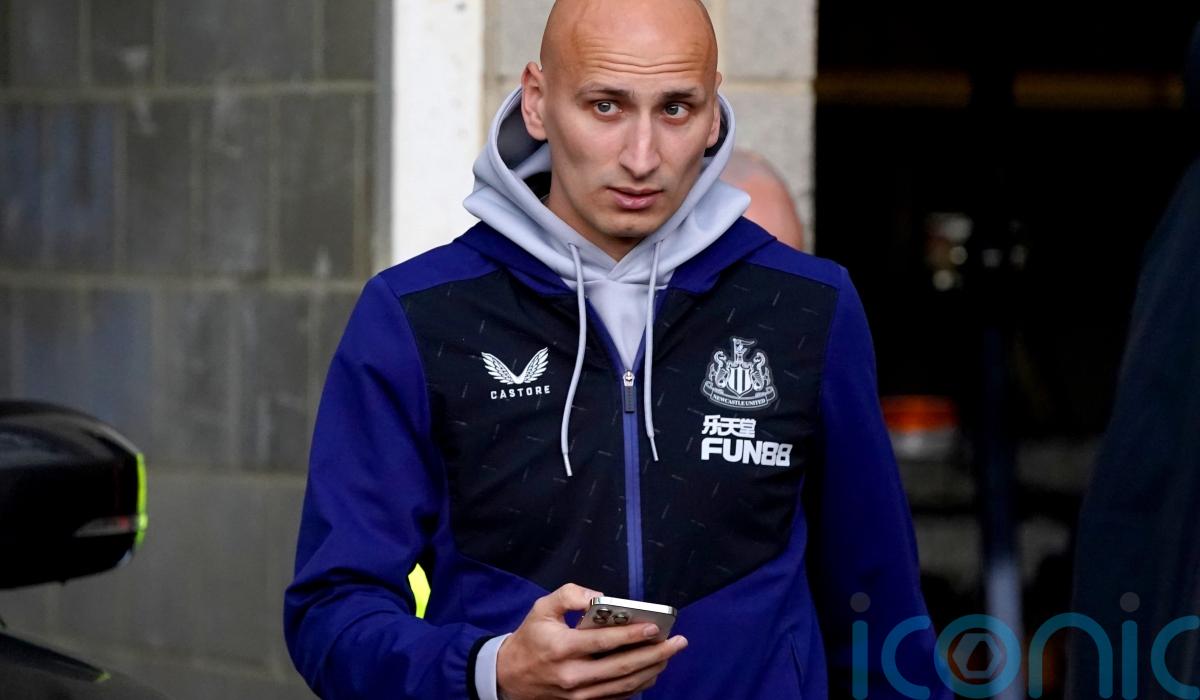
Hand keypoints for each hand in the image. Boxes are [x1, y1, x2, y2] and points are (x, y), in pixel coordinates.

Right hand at [496, 583, 687, 698]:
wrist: (510, 676)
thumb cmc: (531, 637)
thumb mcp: (542, 608)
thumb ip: (571, 595)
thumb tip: (602, 598)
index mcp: (561, 648)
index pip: (603, 642)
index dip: (631, 635)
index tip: (655, 627)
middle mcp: (572, 675)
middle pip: (621, 668)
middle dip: (654, 654)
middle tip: (678, 642)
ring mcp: (579, 695)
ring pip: (624, 685)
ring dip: (651, 670)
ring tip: (670, 654)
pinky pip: (617, 697)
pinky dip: (639, 686)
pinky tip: (653, 671)